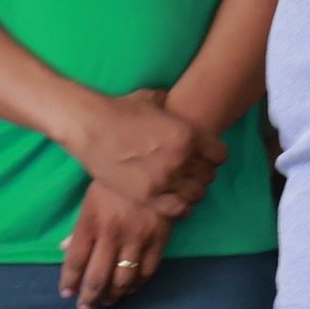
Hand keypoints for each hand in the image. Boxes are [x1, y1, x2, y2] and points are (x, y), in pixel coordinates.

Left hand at [58, 184, 174, 308]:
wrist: (152, 163)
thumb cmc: (113, 181)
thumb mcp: (89, 199)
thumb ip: (77, 227)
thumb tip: (62, 250)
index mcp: (90, 222)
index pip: (75, 261)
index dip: (69, 281)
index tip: (66, 294)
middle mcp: (111, 235)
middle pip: (97, 277)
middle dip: (89, 297)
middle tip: (85, 307)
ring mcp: (137, 238)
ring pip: (122, 280)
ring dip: (112, 296)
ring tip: (107, 302)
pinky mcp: (159, 239)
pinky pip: (147, 271)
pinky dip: (137, 285)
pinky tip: (129, 289)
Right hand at [66, 89, 221, 221]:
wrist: (89, 126)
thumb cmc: (119, 109)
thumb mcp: (152, 99)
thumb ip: (169, 105)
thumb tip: (172, 101)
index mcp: (187, 134)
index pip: (220, 155)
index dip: (213, 156)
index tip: (204, 157)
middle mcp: (181, 158)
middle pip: (209, 176)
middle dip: (202, 174)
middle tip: (191, 173)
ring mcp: (165, 179)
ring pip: (196, 194)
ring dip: (192, 191)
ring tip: (182, 187)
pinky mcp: (148, 196)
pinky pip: (178, 209)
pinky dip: (180, 207)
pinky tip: (174, 200)